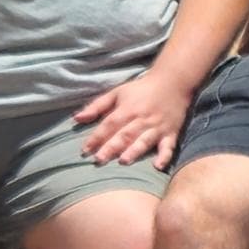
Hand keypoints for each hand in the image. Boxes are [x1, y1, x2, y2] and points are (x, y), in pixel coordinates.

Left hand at [67, 70, 191, 166]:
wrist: (172, 82)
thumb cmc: (141, 90)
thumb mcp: (117, 93)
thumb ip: (97, 106)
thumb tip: (76, 119)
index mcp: (127, 109)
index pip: (109, 124)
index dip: (96, 137)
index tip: (84, 150)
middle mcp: (142, 119)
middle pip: (125, 134)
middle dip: (112, 147)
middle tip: (99, 160)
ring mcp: (157, 127)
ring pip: (144, 140)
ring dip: (134, 151)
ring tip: (123, 161)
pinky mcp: (171, 133)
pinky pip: (168, 146)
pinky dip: (164, 156)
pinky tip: (158, 166)